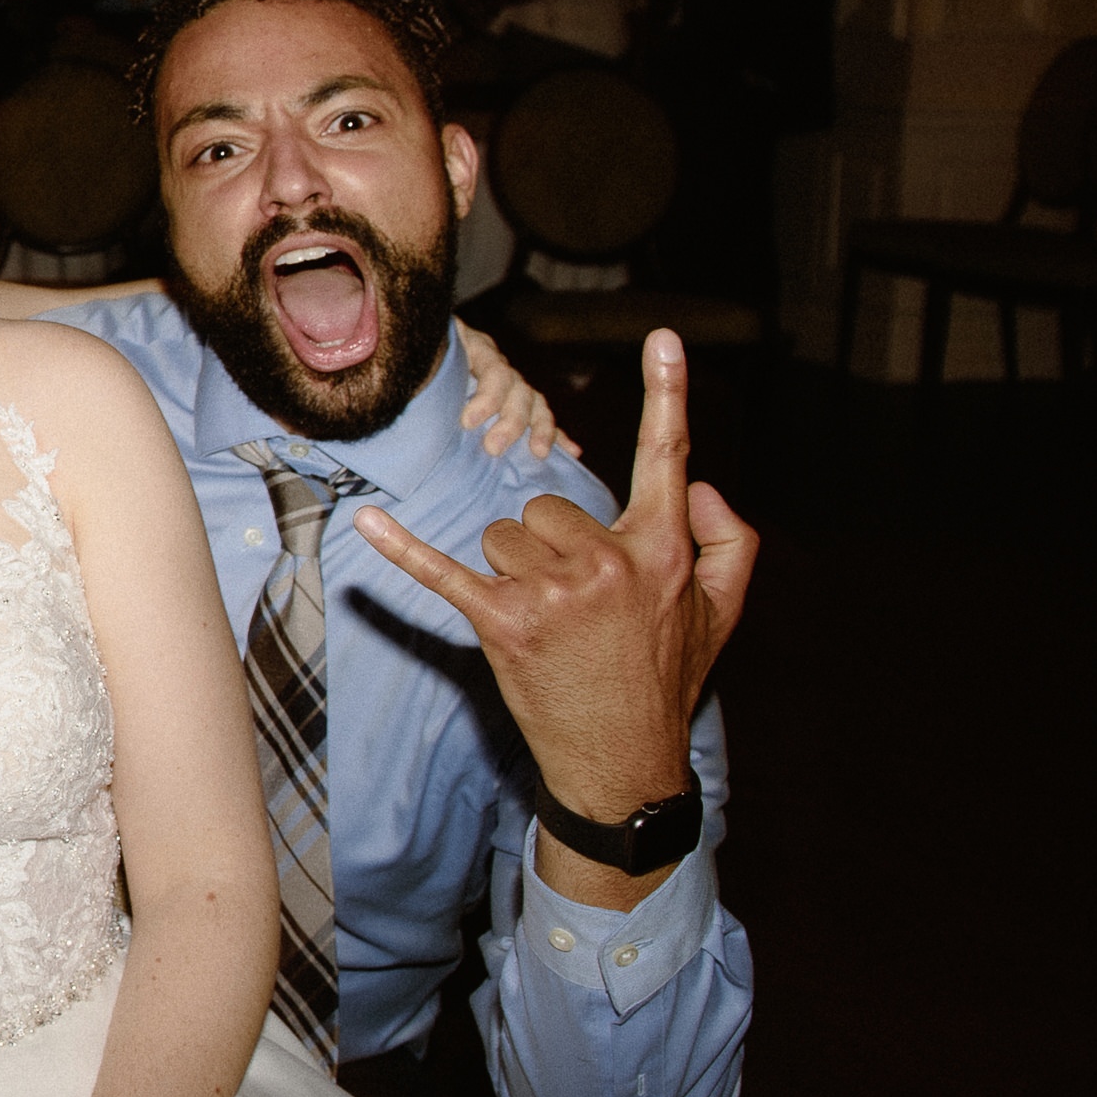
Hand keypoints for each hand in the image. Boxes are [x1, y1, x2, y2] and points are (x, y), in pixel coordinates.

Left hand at [357, 330, 757, 826]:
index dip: (667, 393)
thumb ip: (729, 538)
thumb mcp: (722, 612)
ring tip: (543, 620)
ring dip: (512, 571)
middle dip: (548, 545)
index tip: (661, 337)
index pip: (666, 459)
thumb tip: (701, 485)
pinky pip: (444, 570)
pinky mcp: (503, 621)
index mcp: (663, 549)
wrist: (622, 760)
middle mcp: (610, 559)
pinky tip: (367, 516)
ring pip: (503, 536)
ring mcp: (554, 590)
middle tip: (572, 602)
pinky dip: (402, 547)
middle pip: (546, 505)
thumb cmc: (666, 679)